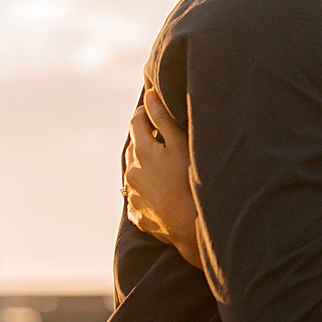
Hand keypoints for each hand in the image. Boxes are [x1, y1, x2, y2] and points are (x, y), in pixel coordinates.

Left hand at [123, 86, 203, 268]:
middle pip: (133, 148)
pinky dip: (143, 193)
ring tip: (157, 166)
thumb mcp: (180, 144)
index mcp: (141, 152)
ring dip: (141, 166)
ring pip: (132, 174)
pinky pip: (136, 200)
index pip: (137, 123)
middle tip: (157, 136)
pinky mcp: (138, 216)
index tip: (152, 107)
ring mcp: (133, 196)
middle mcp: (131, 173)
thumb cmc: (189, 180)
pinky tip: (156, 194)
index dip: (145, 112)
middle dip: (142, 140)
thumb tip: (149, 96)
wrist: (190, 226)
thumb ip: (163, 119)